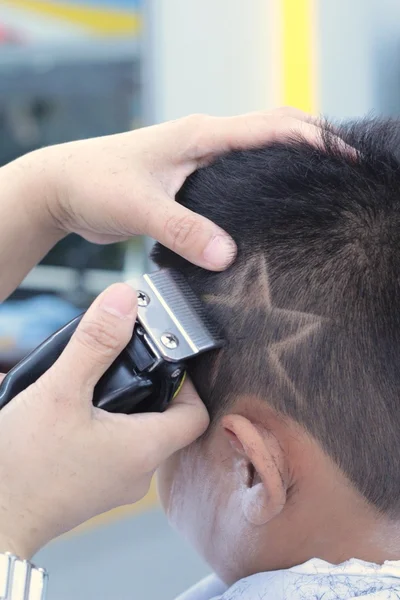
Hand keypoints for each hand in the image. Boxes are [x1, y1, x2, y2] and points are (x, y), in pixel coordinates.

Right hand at [0, 284, 208, 558]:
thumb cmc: (22, 468)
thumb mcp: (60, 392)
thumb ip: (95, 344)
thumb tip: (125, 299)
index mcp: (144, 449)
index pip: (196, 414)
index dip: (188, 382)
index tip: (164, 359)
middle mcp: (137, 472)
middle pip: (165, 419)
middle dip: (148, 385)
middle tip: (122, 362)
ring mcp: (114, 483)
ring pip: (135, 433)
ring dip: (121, 404)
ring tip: (92, 382)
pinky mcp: (92, 488)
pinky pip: (111, 448)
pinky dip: (101, 424)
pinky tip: (71, 410)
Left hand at [21, 107, 323, 270]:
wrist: (65, 186)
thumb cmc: (95, 182)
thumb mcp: (140, 206)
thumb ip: (183, 228)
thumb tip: (227, 254)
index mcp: (199, 135)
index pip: (270, 129)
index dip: (312, 141)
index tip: (345, 157)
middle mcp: (203, 142)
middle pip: (272, 131)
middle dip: (310, 143)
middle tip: (343, 168)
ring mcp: (198, 160)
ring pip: (255, 154)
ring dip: (287, 161)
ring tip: (318, 184)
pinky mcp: (190, 181)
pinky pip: (236, 178)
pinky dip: (260, 185)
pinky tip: (269, 208)